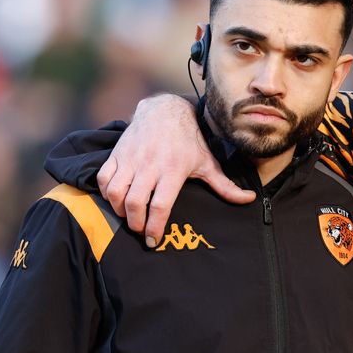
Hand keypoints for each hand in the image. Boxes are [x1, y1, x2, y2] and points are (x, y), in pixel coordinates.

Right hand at [97, 94, 253, 245]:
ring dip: (120, 210)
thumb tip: (250, 199)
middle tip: (142, 231)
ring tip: (130, 217)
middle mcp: (149, 165)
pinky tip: (117, 200)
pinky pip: (103, 179)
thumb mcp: (208, 163)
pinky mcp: (117, 154)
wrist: (165, 111)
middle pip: (134, 203)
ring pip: (115, 193)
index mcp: (173, 170)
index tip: (154, 241)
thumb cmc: (189, 141)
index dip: (155, 227)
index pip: (160, 205)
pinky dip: (106, 193)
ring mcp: (131, 159)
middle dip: (136, 223)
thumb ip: (225, 186)